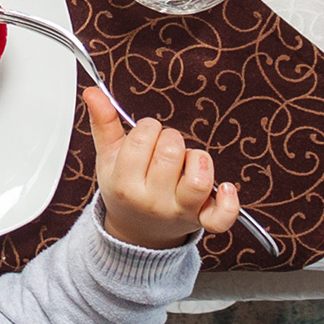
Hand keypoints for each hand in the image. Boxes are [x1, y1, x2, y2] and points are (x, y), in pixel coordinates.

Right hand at [85, 85, 240, 249]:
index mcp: (124, 184)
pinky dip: (229, 202)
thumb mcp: (109, 158)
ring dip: (198, 160)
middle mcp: (152, 201)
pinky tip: (226, 187)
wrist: (138, 230)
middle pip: (170, 154)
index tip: (146, 135)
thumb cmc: (125, 188)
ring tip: (188, 161)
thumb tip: (93, 93)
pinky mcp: (202, 221)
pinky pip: (222, 217)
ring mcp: (179, 212)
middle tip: (164, 148)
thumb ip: (103, 124)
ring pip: (198, 180)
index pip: (141, 139)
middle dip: (171, 139)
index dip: (148, 128)